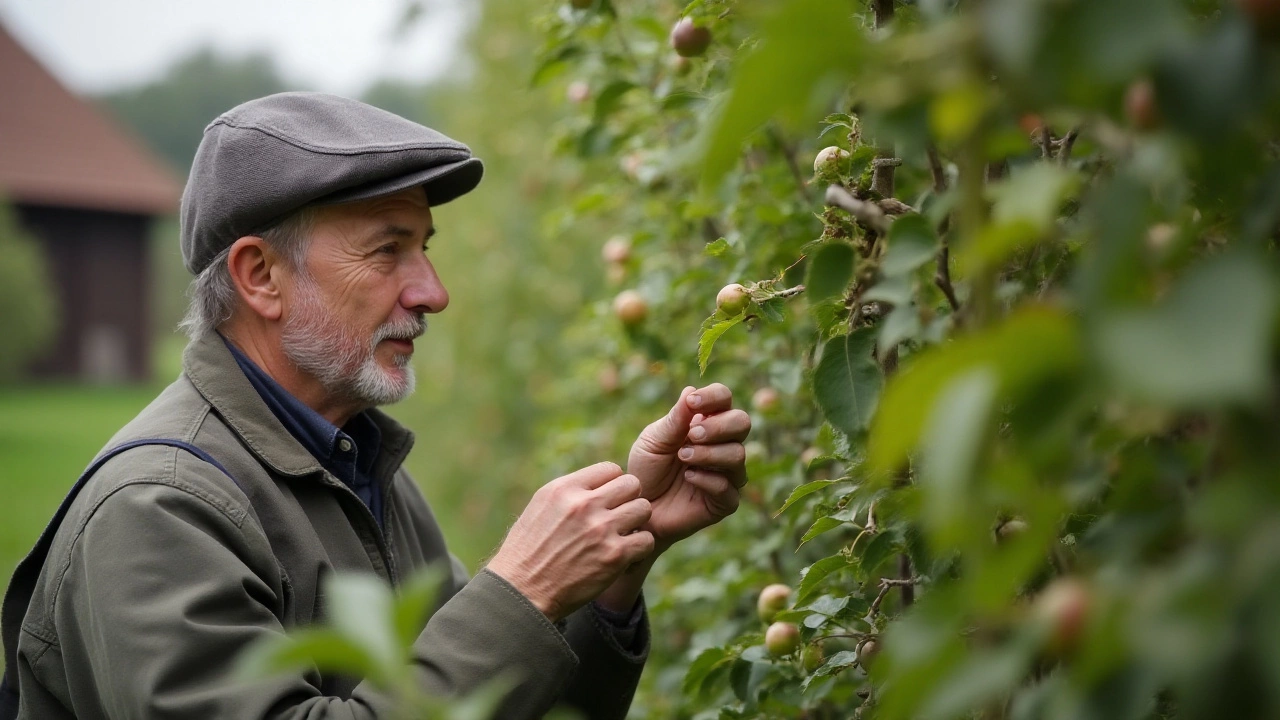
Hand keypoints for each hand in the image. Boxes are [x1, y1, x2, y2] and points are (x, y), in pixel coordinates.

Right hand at [486, 463, 653, 622]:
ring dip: (637, 522)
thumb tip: (600, 484)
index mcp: (564, 489)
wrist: (522, 592)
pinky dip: (640, 548)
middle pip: (632, 484)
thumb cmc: (529, 551)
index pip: (610, 469)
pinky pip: (646, 540)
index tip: (607, 501)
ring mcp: (601, 529)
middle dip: (629, 499)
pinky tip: (625, 555)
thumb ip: (570, 492)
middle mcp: (583, 505)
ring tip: (623, 535)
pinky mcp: (614, 556)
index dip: (613, 484)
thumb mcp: (541, 508)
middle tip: (619, 516)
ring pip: (643, 509)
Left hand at [628, 384, 751, 551]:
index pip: (724, 398)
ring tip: (682, 457)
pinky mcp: (726, 501)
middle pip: (742, 422)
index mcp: (707, 422)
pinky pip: (728, 487)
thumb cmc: (647, 469)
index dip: (713, 397)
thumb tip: (691, 390)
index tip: (692, 403)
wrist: (638, 506)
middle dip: (718, 426)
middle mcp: (723, 444)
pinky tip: (688, 478)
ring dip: (709, 453)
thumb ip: (675, 420)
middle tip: (692, 434)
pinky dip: (707, 479)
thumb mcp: (654, 440)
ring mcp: (728, 473)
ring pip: (737, 454)